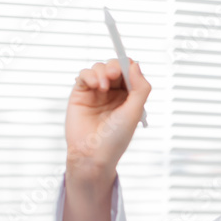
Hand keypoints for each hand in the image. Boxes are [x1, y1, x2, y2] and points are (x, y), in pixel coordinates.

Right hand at [65, 58, 151, 180]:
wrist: (92, 154)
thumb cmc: (115, 138)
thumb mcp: (134, 112)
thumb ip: (140, 88)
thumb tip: (136, 65)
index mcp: (129, 97)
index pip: (130, 72)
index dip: (129, 66)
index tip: (128, 69)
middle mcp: (113, 93)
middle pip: (115, 67)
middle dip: (115, 66)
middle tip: (114, 74)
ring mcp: (96, 93)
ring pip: (99, 68)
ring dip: (102, 71)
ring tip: (103, 86)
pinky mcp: (80, 94)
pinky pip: (84, 75)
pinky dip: (89, 75)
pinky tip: (95, 86)